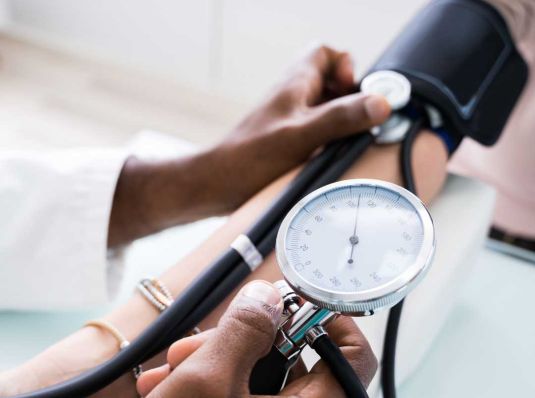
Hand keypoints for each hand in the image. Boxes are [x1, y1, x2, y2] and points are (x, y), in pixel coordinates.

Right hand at [137, 281, 376, 396]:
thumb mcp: (209, 381)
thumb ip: (244, 330)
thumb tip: (267, 296)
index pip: (353, 357)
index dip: (328, 320)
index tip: (289, 302)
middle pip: (293, 361)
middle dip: (242, 340)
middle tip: (202, 340)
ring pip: (260, 377)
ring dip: (216, 360)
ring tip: (174, 367)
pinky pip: (242, 395)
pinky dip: (213, 383)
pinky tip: (173, 383)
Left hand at [215, 45, 390, 208]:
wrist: (218, 184)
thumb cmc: (249, 158)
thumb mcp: (301, 135)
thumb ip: (340, 118)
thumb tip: (380, 104)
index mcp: (295, 84)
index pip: (326, 54)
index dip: (345, 66)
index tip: (353, 91)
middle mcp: (293, 98)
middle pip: (332, 83)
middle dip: (350, 99)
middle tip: (355, 122)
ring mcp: (290, 120)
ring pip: (325, 109)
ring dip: (340, 122)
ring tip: (344, 142)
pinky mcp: (286, 141)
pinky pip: (316, 132)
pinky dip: (328, 140)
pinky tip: (329, 158)